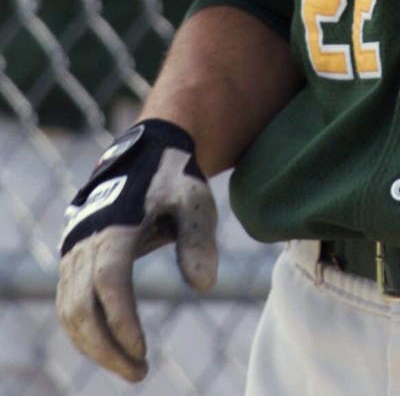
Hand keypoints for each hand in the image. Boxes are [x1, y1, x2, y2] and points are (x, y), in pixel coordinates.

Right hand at [57, 118, 217, 382]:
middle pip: (81, 306)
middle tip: (139, 373)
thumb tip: (204, 286)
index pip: (109, 281)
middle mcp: (86, 237)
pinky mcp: (73, 256)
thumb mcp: (195, 199)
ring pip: (69, 310)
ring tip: (131, 367)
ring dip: (94, 346)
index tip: (142, 350)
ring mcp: (75, 248)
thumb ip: (199, 238)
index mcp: (116, 222)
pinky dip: (84, 332)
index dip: (121, 320)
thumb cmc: (176, 180)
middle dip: (106, 347)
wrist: (147, 155)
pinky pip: (67, 303)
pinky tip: (113, 348)